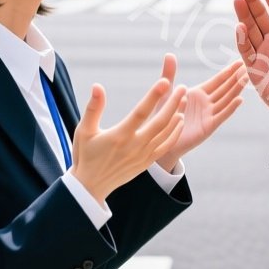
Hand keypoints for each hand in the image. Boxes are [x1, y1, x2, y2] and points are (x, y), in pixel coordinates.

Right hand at [69, 77, 186, 201]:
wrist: (91, 186)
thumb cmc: (85, 155)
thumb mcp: (84, 130)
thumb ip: (93, 108)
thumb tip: (97, 86)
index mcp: (120, 136)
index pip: (141, 112)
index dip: (154, 96)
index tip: (165, 82)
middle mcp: (134, 146)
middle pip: (160, 122)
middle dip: (173, 103)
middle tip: (182, 87)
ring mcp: (143, 155)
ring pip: (166, 133)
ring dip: (177, 115)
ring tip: (184, 99)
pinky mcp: (147, 162)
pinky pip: (166, 146)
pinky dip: (175, 133)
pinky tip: (180, 120)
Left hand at [153, 54, 245, 171]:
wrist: (159, 138)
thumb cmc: (162, 114)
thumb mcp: (166, 91)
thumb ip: (169, 73)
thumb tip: (169, 54)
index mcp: (199, 93)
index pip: (217, 80)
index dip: (228, 71)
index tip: (240, 62)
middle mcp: (206, 103)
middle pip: (225, 88)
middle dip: (236, 78)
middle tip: (249, 67)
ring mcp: (208, 115)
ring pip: (226, 100)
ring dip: (236, 89)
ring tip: (247, 78)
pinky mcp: (207, 127)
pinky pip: (221, 116)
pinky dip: (230, 108)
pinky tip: (239, 99)